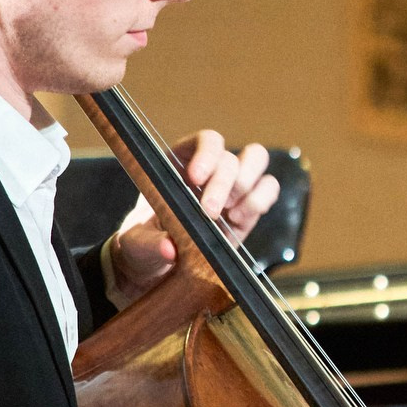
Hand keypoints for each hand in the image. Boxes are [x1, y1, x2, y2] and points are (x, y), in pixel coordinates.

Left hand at [106, 131, 280, 303]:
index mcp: (179, 162)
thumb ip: (151, 244)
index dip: (206, 155)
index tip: (196, 178)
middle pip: (230, 157)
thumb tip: (169, 248)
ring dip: (245, 186)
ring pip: (256, 160)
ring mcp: (232, 185)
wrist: (160, 265)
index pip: (205, 141)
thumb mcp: (138, 244)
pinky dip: (259, 201)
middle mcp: (209, 169)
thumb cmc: (145, 245)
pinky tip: (238, 220)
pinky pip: (268, 187)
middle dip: (223, 183)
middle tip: (210, 211)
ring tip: (229, 214)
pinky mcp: (249, 205)